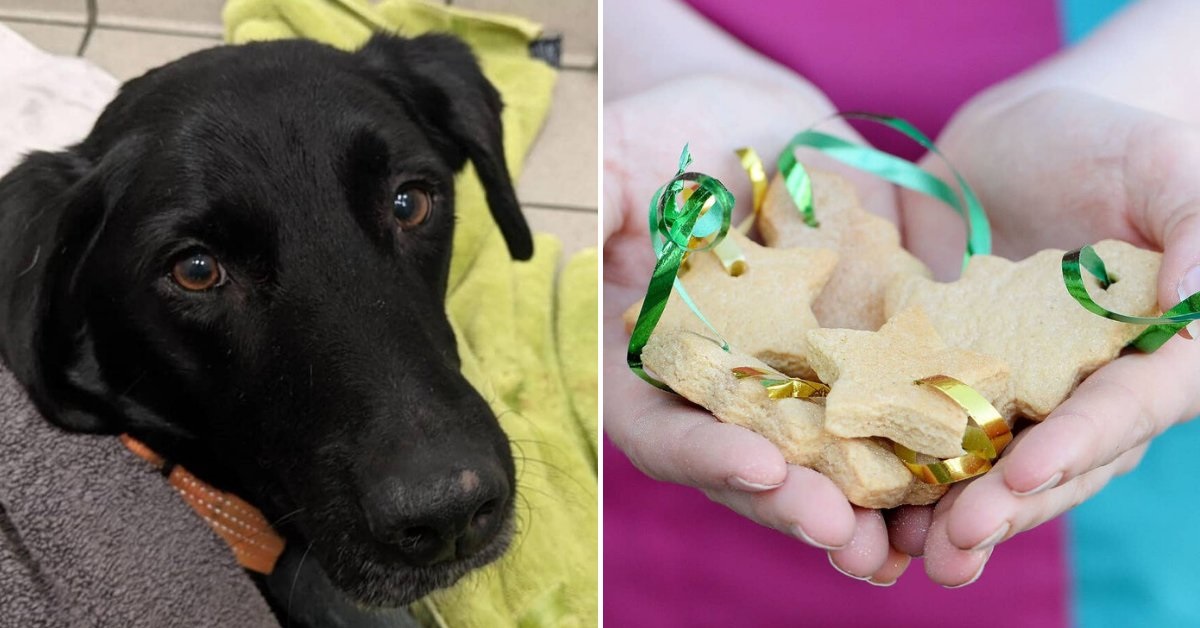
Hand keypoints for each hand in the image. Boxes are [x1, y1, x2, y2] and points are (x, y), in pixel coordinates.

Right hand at [604, 74, 912, 583]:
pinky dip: (920, 456)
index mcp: (646, 362)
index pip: (658, 427)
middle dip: (796, 502)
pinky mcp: (856, 361)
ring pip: (823, 464)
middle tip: (845, 535)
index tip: (759, 465)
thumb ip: (599, 210)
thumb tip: (587, 253)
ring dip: (865, 511)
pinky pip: (887, 417)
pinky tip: (961, 478)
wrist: (753, 126)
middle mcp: (720, 390)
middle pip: (747, 466)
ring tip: (907, 546)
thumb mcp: (614, 162)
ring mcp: (790, 383)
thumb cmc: (664, 136)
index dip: (701, 453)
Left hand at [896, 87, 1199, 585]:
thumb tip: (1191, 303)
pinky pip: (923, 430)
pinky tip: (859, 500)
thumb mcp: (1168, 167)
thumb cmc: (1108, 145)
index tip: (1025, 474)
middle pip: (1052, 462)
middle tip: (955, 544)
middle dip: (1004, 507)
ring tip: (905, 551)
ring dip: (947, 513)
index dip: (1078, 445)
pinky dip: (896, 467)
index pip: (1125, 410)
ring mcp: (1014, 393)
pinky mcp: (948, 379)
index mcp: (1155, 356)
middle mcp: (1084, 391)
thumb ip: (1198, 229)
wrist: (1017, 140)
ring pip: (986, 465)